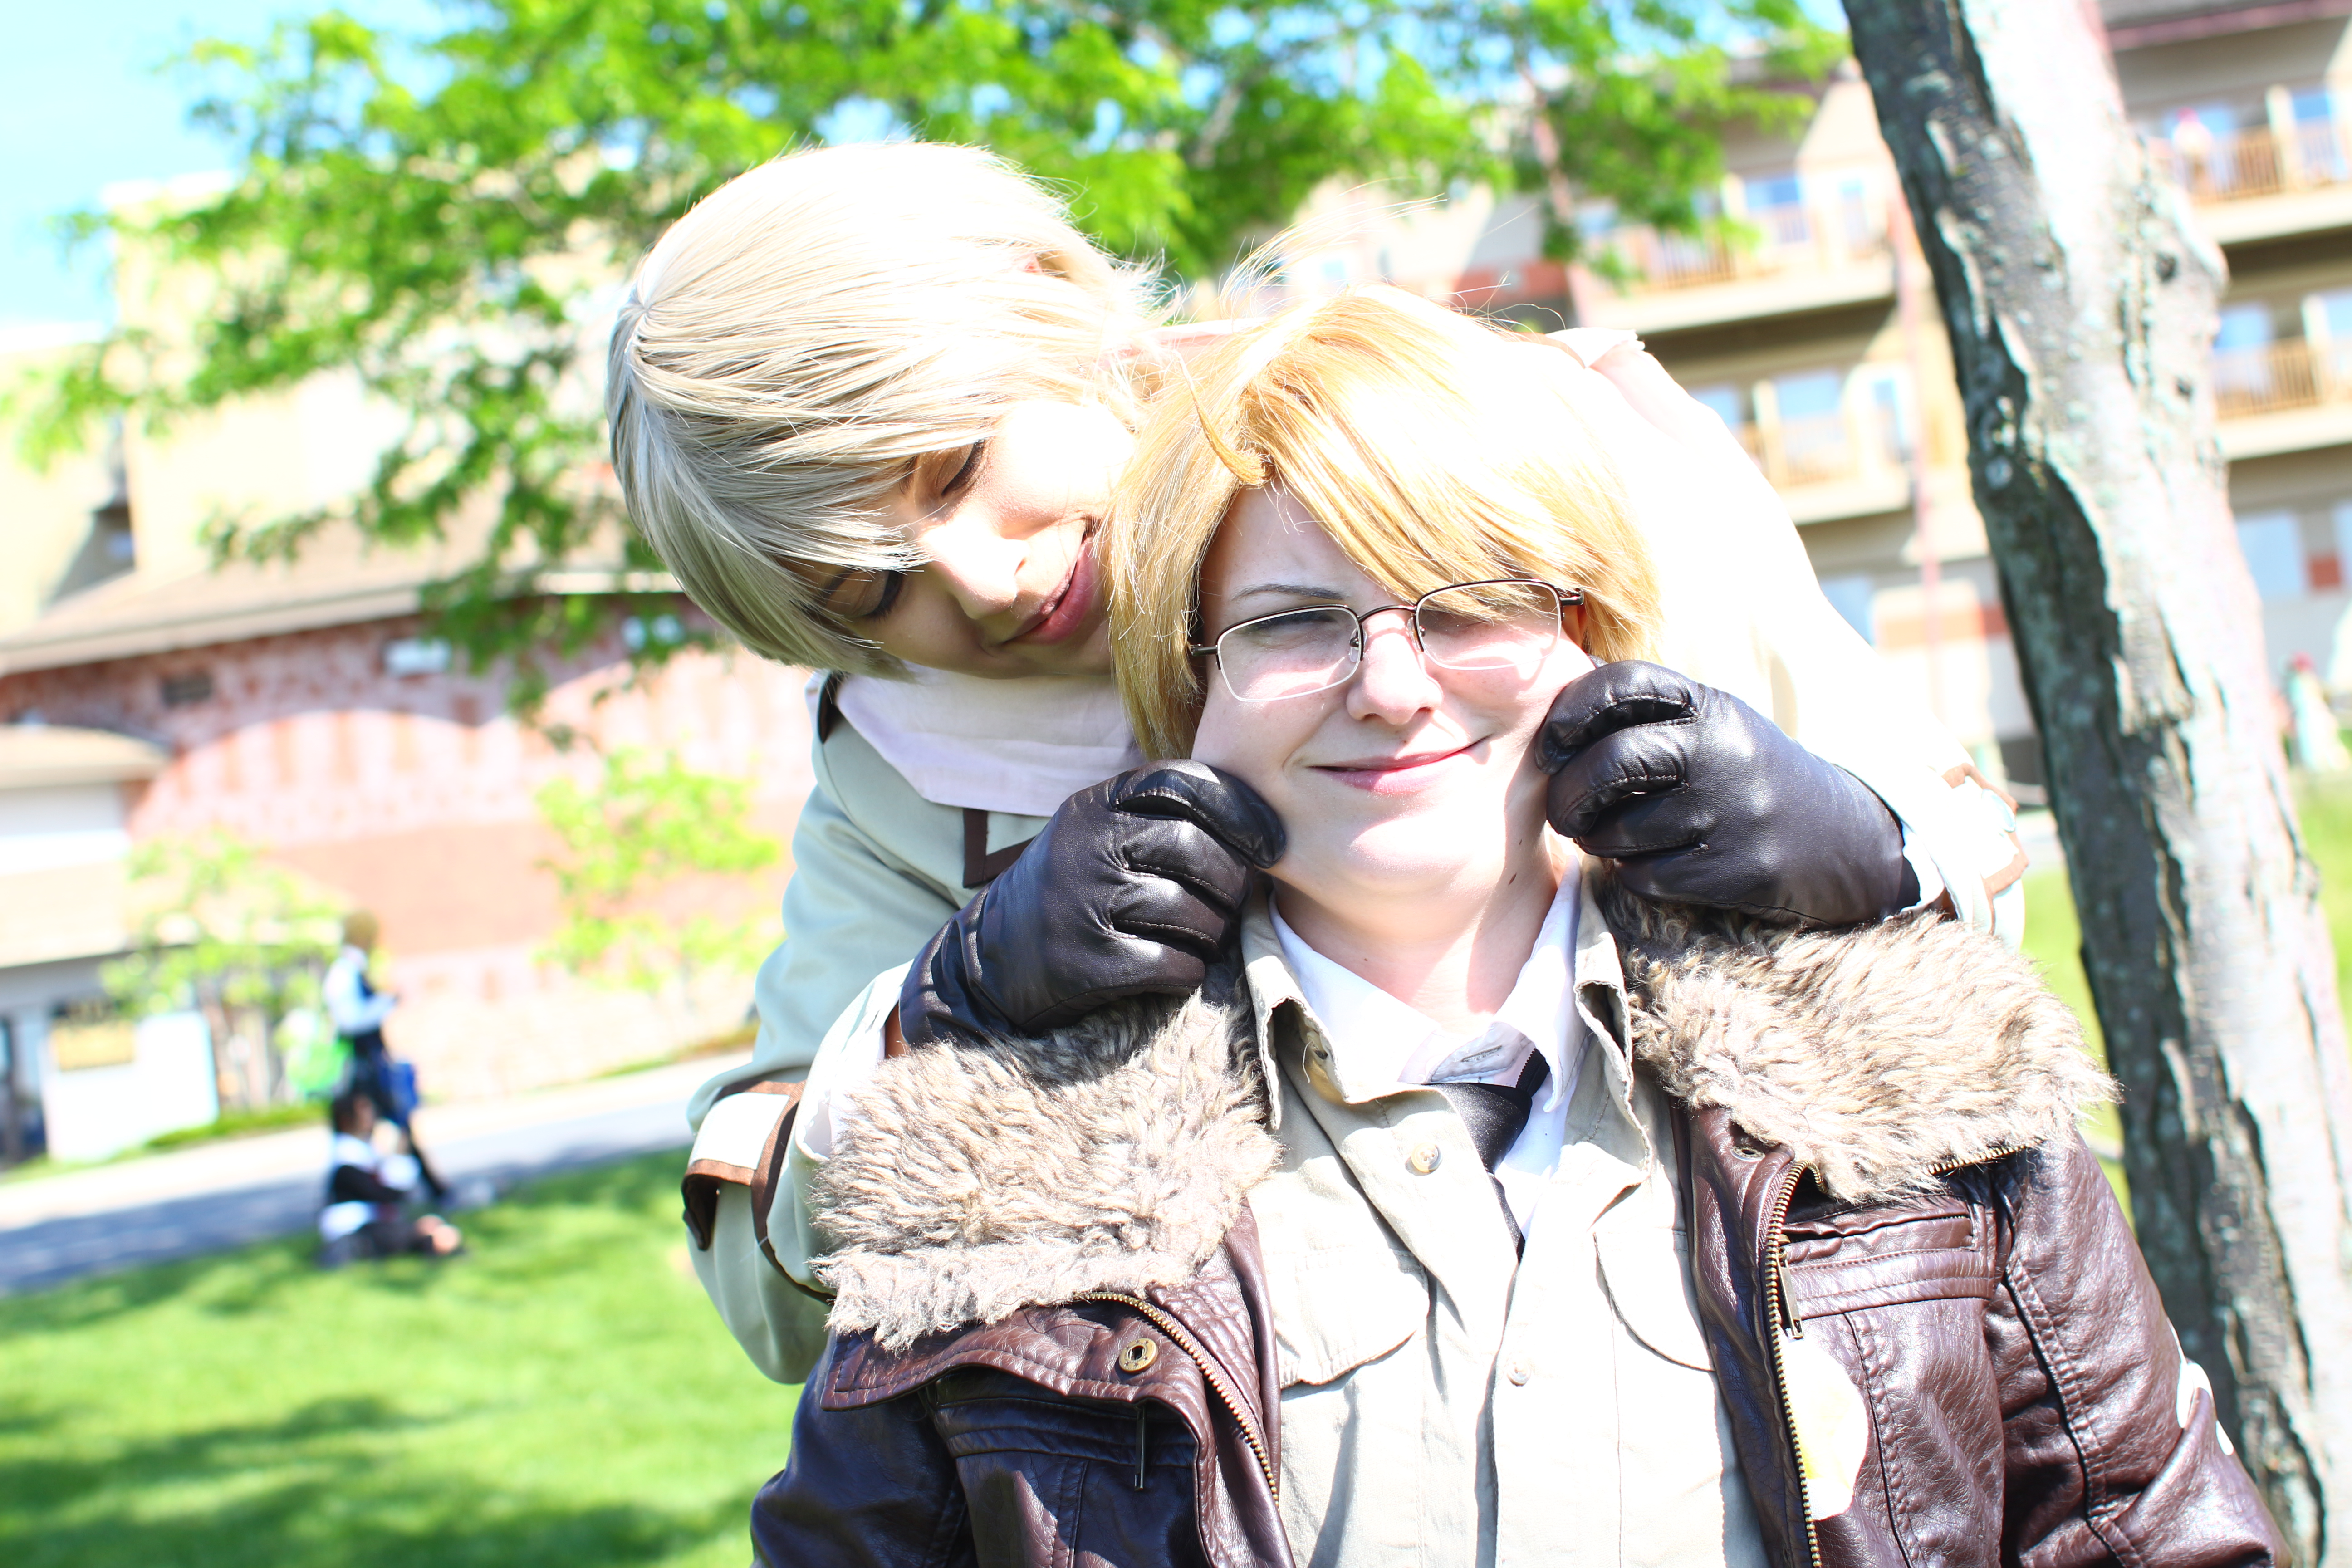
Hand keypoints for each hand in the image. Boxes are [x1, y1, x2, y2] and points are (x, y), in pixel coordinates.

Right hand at [899, 761, 1285, 1047]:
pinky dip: (1187, 970)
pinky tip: (1172, 968)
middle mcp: (1087, 845)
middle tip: (1230, 905)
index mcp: (1096, 805)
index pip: (1186, 783)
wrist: (991, 961)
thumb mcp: (1101, 834)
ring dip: (1211, 934)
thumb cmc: (1074, 893)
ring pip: (1194, 912)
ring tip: (1197, 938)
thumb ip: (1163, 817)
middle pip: (1199, 851)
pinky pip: (1174, 963)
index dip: (1241, 811)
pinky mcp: (1084, 961)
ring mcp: (1083, 902)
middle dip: (1231, 884)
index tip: (1269, 844)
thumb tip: (1262, 832)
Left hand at [1539, 661, 1918, 926]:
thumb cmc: (1745, 778)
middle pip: (1612, 762)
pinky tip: (1651, 864)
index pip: (1622, 683)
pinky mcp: (1738, 869)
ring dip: (1598, 841)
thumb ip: (1643, 718)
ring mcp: (1733, 810)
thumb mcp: (1709, 726)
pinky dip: (1633, 875)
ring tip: (1611, 837)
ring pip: (1620, 830)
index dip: (1570, 712)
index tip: (1551, 745)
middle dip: (1569, 795)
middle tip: (1563, 812)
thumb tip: (1552, 721)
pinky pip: (1646, 877)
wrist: (1841, 839)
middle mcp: (1722, 750)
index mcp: (1708, 705)